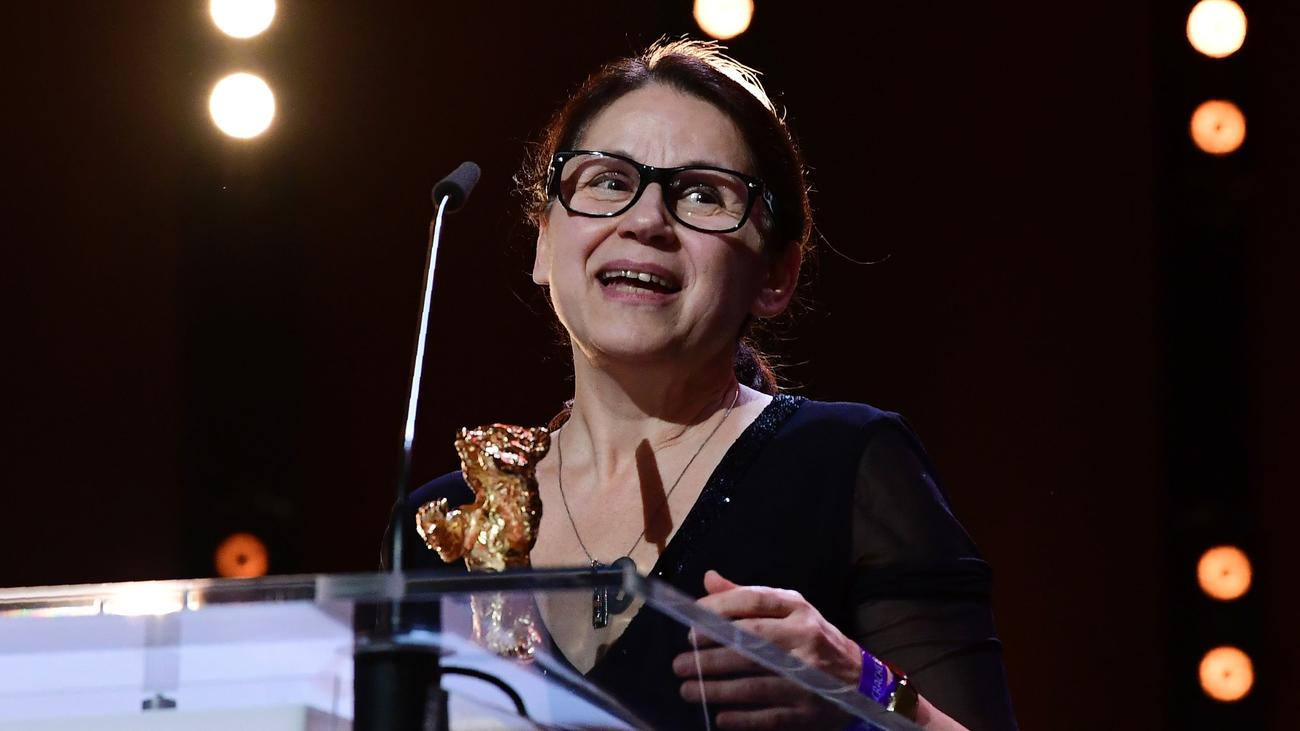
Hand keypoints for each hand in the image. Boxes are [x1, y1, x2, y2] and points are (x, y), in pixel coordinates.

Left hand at [671, 570, 861, 729]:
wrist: (861, 682)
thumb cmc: (813, 641)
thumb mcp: (789, 612)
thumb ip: (747, 598)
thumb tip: (708, 580)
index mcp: (799, 610)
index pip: (754, 602)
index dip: (719, 610)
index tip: (692, 623)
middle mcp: (804, 640)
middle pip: (749, 644)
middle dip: (709, 655)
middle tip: (680, 663)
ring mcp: (808, 678)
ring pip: (753, 683)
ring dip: (716, 688)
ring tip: (688, 688)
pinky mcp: (808, 711)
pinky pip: (768, 716)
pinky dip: (741, 718)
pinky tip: (719, 716)